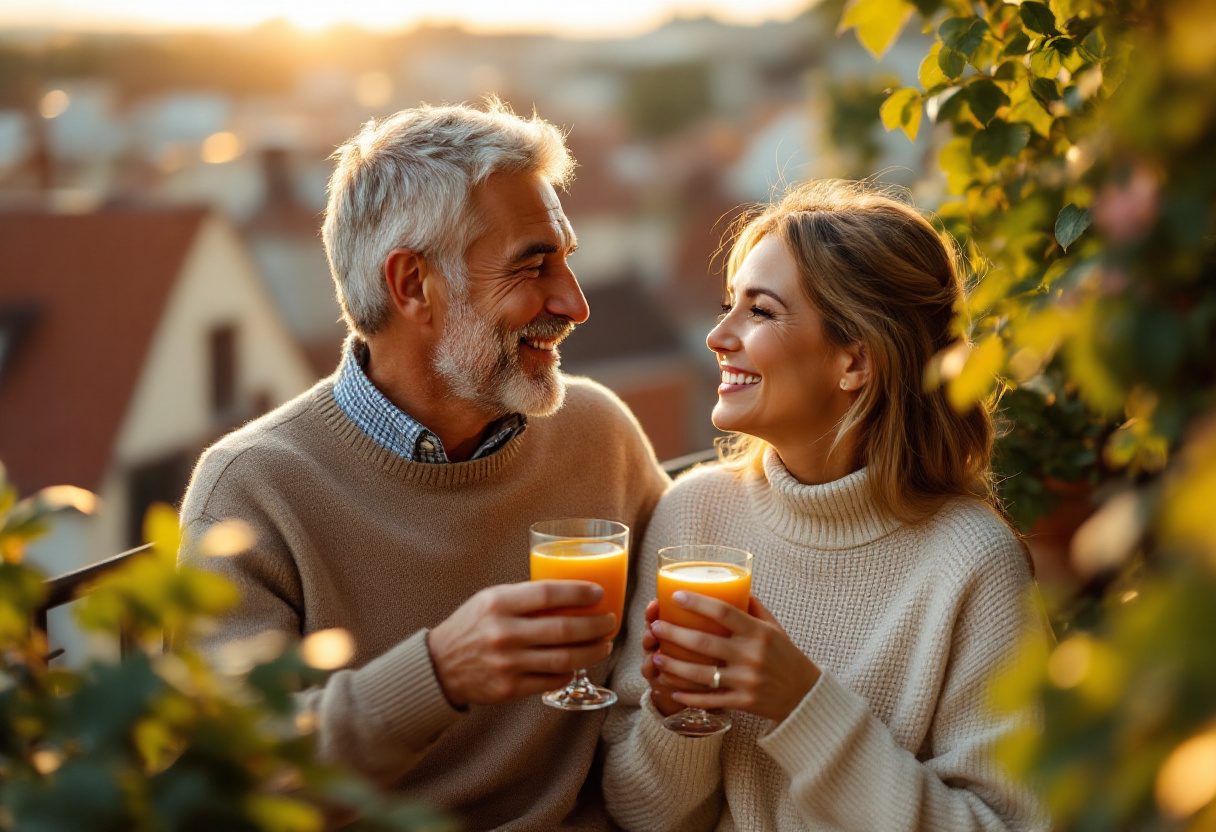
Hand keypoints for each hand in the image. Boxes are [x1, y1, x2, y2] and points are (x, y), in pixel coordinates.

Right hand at [427, 580, 615, 706]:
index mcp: (499, 604)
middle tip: (610, 621)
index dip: (579, 593)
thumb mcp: (491, 600)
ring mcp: (507, 663)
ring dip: (591, 651)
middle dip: (595, 625)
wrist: (439, 666)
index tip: (599, 593)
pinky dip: (570, 672)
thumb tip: (571, 593)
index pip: (549, 594)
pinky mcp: (509, 689)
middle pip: (564, 629)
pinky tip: (578, 664)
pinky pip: (552, 680)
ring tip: (604, 645)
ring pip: (564, 658)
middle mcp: (504, 633)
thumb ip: (525, 597)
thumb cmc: (472, 626)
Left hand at [649, 593, 820, 722]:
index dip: (698, 603)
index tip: (676, 596)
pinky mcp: (743, 702)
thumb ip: (753, 608)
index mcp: (758, 632)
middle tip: (655, 627)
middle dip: (674, 634)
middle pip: (704, 642)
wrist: (804, 695)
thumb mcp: (774, 628)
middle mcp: (751, 655)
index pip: (724, 612)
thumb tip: (733, 585)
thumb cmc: (786, 655)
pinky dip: (689, 696)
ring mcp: (746, 680)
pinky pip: (710, 699)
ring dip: (674, 665)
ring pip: (701, 674)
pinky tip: (671, 689)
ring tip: (656, 656)